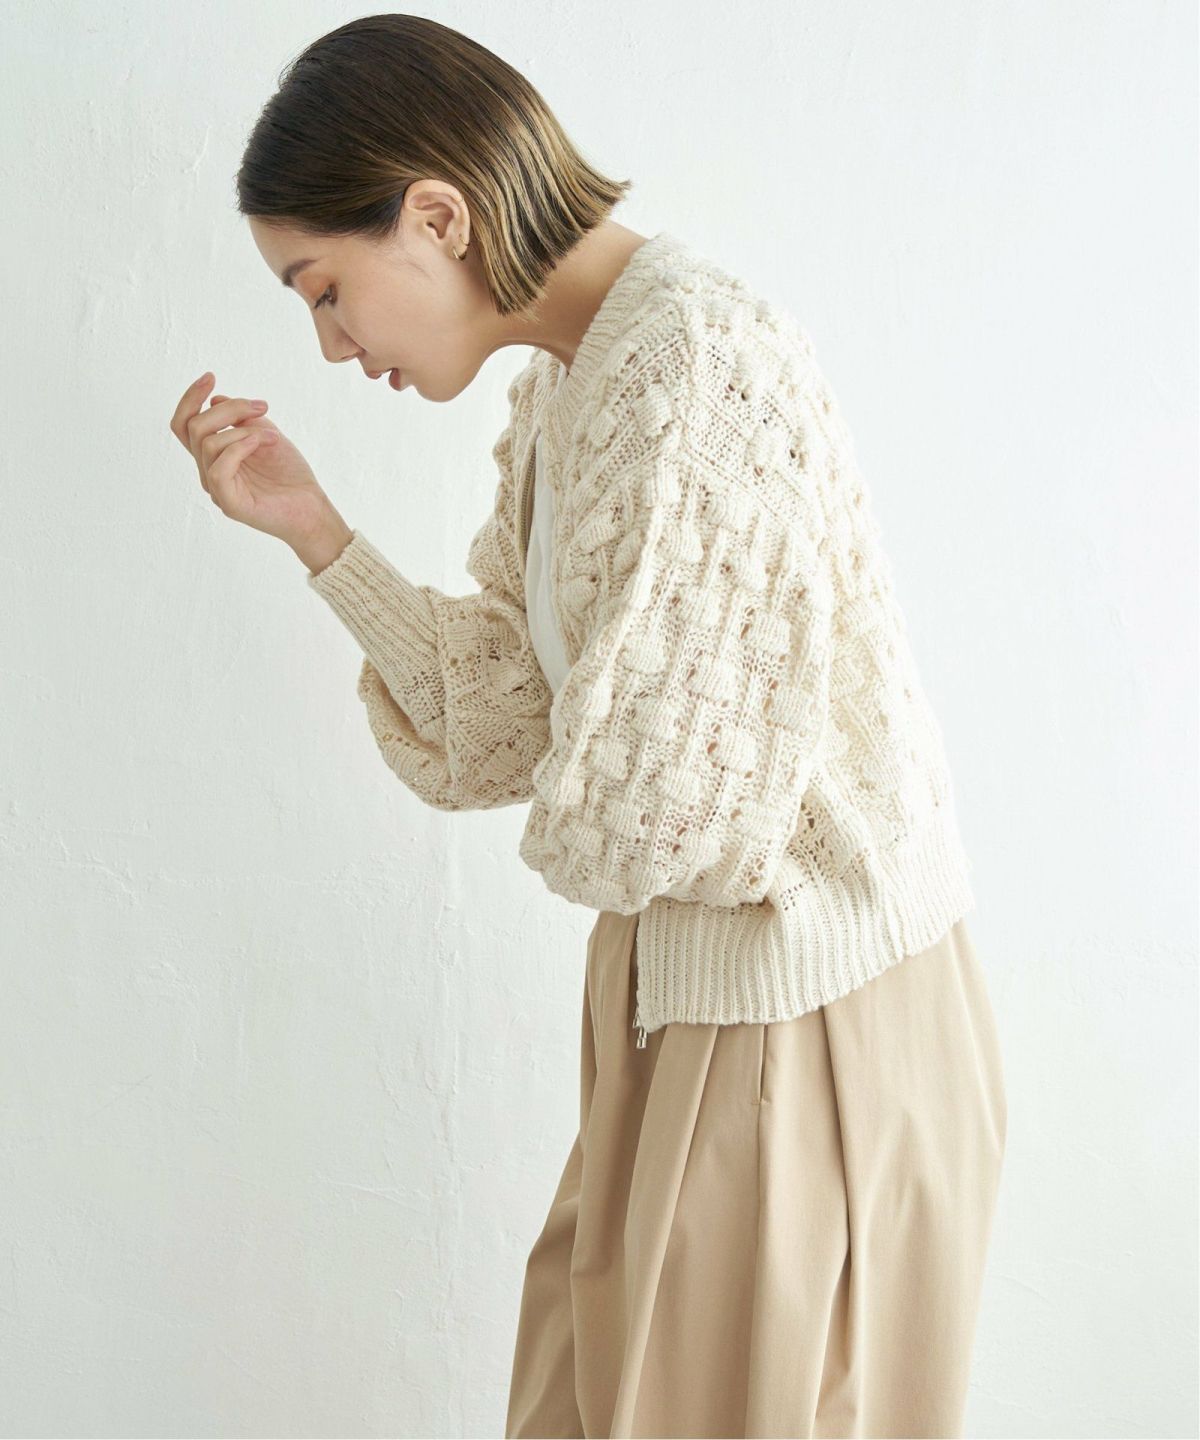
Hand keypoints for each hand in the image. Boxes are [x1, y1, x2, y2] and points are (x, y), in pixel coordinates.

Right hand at [169, 373, 346, 559]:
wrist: (312, 508)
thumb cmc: (290, 475)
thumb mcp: (265, 434)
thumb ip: (241, 418)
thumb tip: (214, 400)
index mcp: (214, 456)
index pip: (185, 424)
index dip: (190, 398)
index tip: (211, 377)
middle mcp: (209, 471)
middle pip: (195, 427)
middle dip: (227, 409)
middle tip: (261, 407)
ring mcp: (217, 489)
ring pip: (208, 443)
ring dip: (243, 429)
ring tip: (272, 436)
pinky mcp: (230, 503)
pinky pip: (219, 468)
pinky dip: (240, 446)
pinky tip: (263, 442)